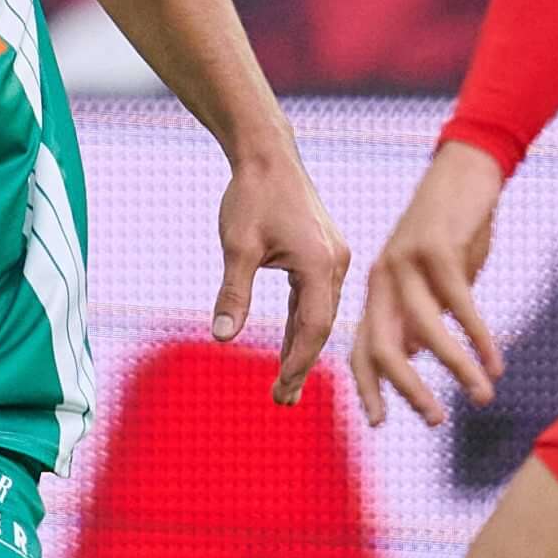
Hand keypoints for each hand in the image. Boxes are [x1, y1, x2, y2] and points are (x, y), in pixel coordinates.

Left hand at [213, 142, 350, 405]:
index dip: (297, 361)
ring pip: (320, 314)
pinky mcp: (324, 253)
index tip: (279, 389)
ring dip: (302, 348)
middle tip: (280, 401)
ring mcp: (333, 257)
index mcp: (320, 263)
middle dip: (301, 364)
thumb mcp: (237, 247)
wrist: (267, 155)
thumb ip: (233, 293)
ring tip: (284, 385)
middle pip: (320, 326)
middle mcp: (335, 263)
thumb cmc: (250, 196)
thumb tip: (221, 337)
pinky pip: (315, 299)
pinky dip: (303, 325)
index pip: (313, 326)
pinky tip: (291, 347)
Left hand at [351, 140, 505, 429]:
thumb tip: (416, 355)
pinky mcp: (438, 249)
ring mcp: (407, 263)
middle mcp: (382, 280)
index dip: (368, 388)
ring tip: (481, 396)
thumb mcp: (428, 280)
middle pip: (384, 348)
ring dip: (455, 368)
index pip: (360, 350)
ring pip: (425, 330)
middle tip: (435, 421)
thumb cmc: (448, 232)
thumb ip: (419, 315)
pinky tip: (495, 362)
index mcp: (376, 292)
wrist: (463, 172)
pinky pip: (460, 304)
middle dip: (409, 390)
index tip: (378, 423)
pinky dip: (479, 337)